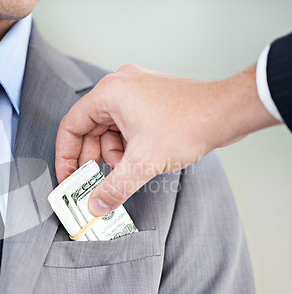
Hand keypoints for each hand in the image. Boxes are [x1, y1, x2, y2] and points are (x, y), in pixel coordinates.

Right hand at [55, 64, 279, 215]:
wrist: (229, 110)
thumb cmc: (190, 123)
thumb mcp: (144, 162)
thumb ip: (114, 187)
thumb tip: (95, 206)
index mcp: (109, 93)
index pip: (71, 126)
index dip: (65, 156)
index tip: (67, 178)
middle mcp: (118, 88)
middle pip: (89, 130)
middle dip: (92, 160)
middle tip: (92, 184)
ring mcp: (135, 93)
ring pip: (109, 131)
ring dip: (113, 155)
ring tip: (127, 171)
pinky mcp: (148, 101)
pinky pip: (125, 127)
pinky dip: (127, 147)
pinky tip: (139, 161)